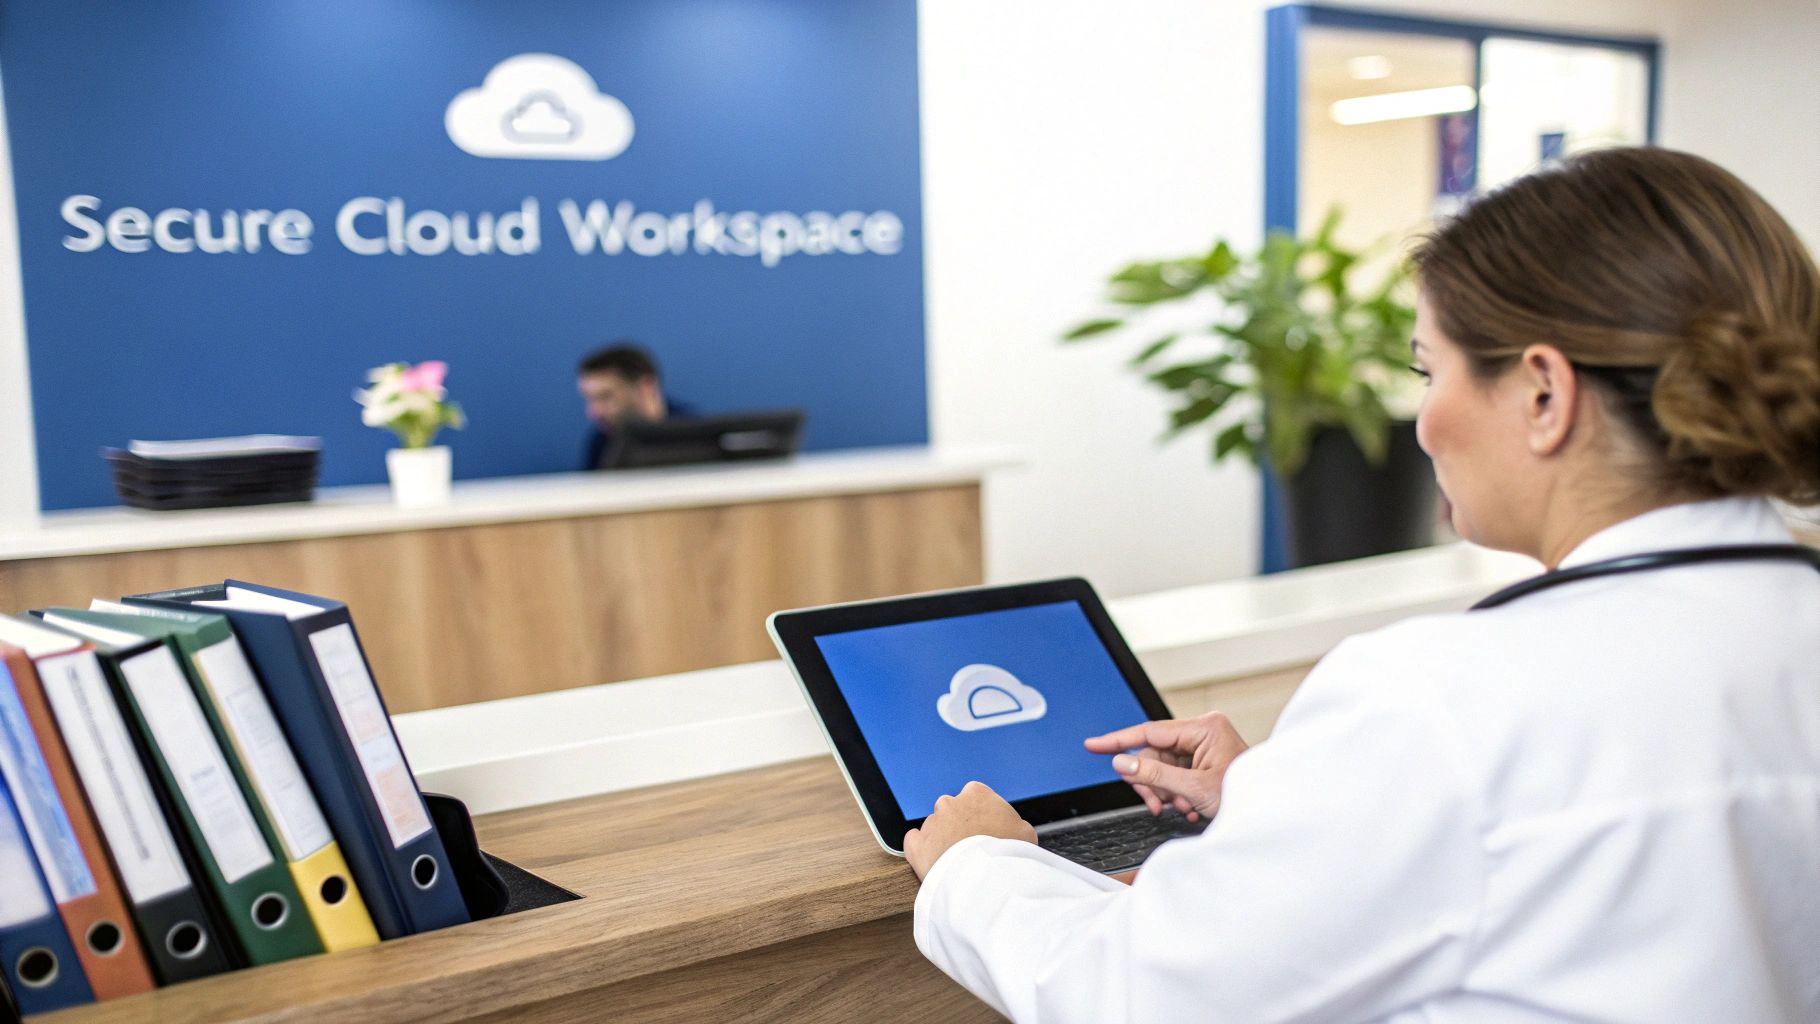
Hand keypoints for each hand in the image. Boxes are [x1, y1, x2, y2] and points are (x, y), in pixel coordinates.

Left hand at [904, 781, 1036, 879]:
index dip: (982, 816)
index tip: (987, 831)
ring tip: (958, 863)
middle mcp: (950, 803)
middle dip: (960, 827)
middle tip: (973, 848)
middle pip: (954, 811)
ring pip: (935, 828)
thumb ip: (1014, 824)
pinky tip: (933, 861)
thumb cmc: (1008, 854)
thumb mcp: (1026, 833)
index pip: (976, 797)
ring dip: (943, 841)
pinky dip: (922, 850)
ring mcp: (931, 823)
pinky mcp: (917, 845)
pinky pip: (915, 843)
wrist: (986, 879)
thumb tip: (1014, 831)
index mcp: (976, 793)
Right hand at [1084, 711, 1248, 822]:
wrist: (1270, 814)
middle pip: (1155, 754)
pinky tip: (1190, 808)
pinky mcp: (1205, 761)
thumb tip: (1123, 763)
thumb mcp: (1194, 788)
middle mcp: (1204, 732)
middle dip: (1154, 782)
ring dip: (1167, 792)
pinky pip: (1176, 774)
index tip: (1093, 745)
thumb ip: (1154, 774)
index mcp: (1204, 728)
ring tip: (1181, 809)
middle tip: (1157, 804)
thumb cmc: (1247, 796)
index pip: (1150, 732)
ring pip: (1164, 768)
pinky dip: (1177, 793)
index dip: (1118, 741)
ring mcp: (1205, 747)